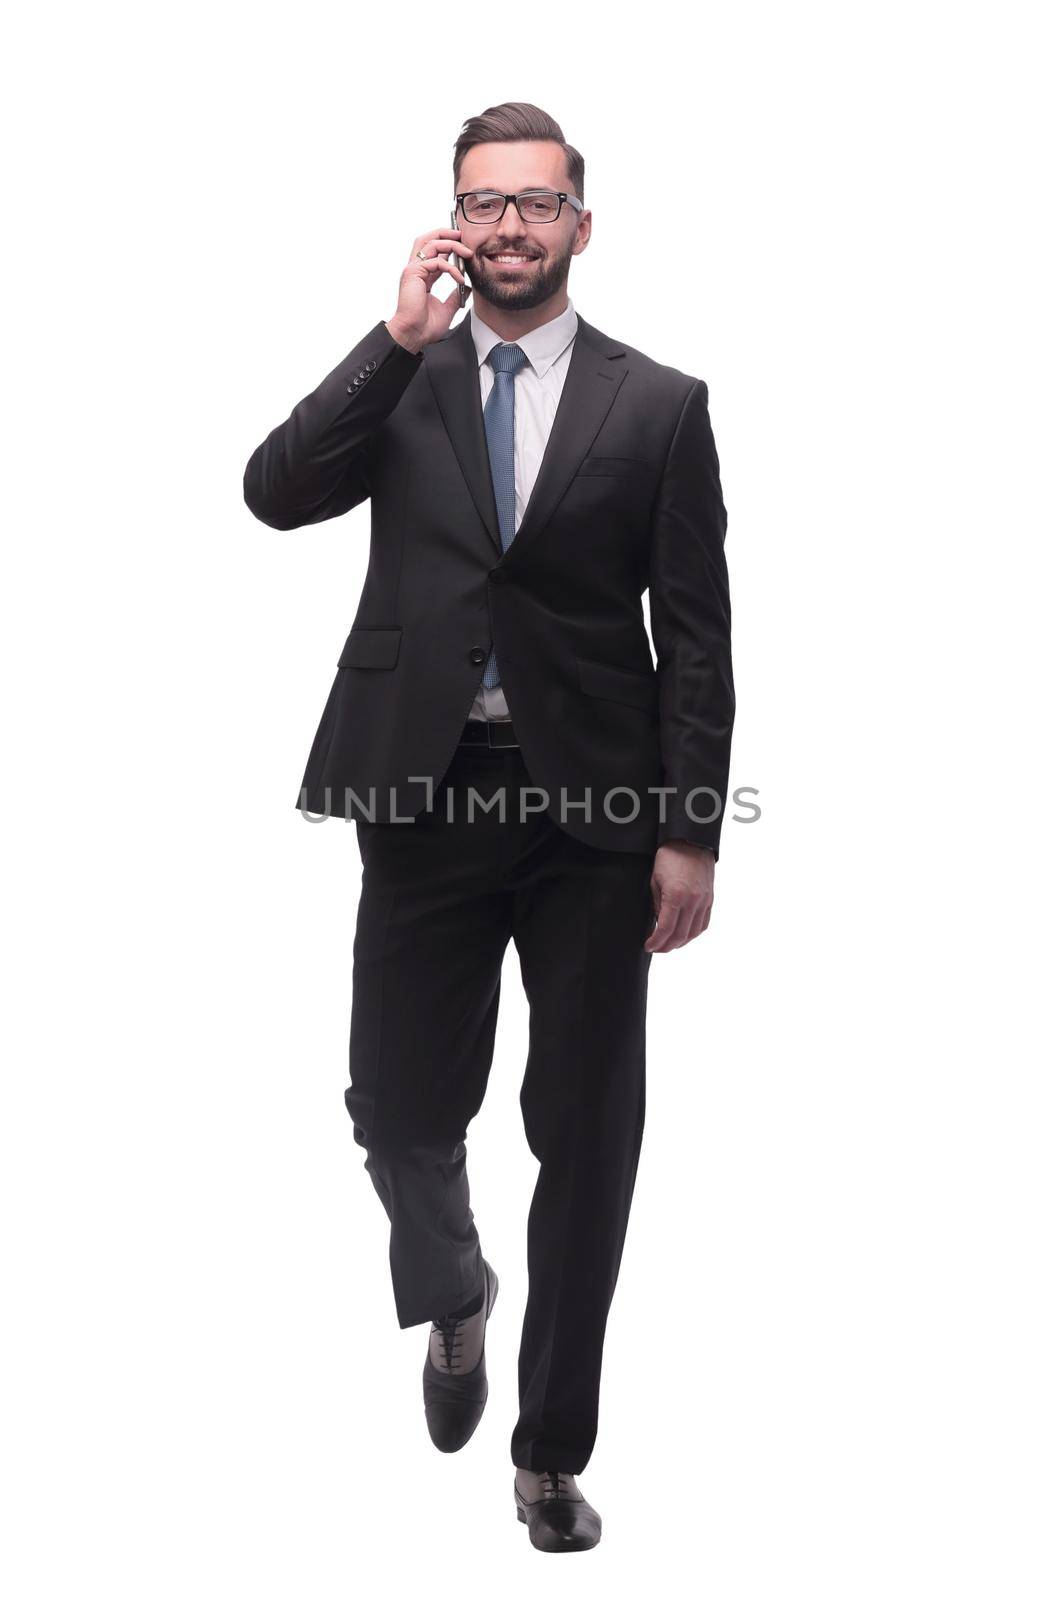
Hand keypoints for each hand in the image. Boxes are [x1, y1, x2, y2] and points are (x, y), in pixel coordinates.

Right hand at [386, 227, 473, 352]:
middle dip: (447, 233)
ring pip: (432, 243)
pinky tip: (460, 278)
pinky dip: (451, 268)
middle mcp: (416, 269)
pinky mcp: (413, 273)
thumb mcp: (447, 309)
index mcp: (422, 275)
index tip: (465, 248)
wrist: (413, 335)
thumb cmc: (424, 326)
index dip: (450, 246)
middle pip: (429, 239)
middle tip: (463, 236)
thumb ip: (455, 297)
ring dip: (451, 244)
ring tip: (467, 251)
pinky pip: (436, 262)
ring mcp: (413, 270)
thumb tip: (466, 288)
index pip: (435, 252)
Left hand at [644, 842, 714, 952]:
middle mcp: (693, 901)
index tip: (648, 946)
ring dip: (681, 942)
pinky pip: (704, 923)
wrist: (690, 840)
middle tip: (657, 948)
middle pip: (680, 935)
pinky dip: (694, 933)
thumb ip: (657, 904)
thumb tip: (658, 923)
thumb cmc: (670, 857)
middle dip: (666, 946)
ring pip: (694, 932)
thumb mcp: (655, 880)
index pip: (665, 929)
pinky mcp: (710, 898)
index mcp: (676, 896)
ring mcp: (704, 901)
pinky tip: (684, 935)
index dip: (656, 942)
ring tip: (669, 944)